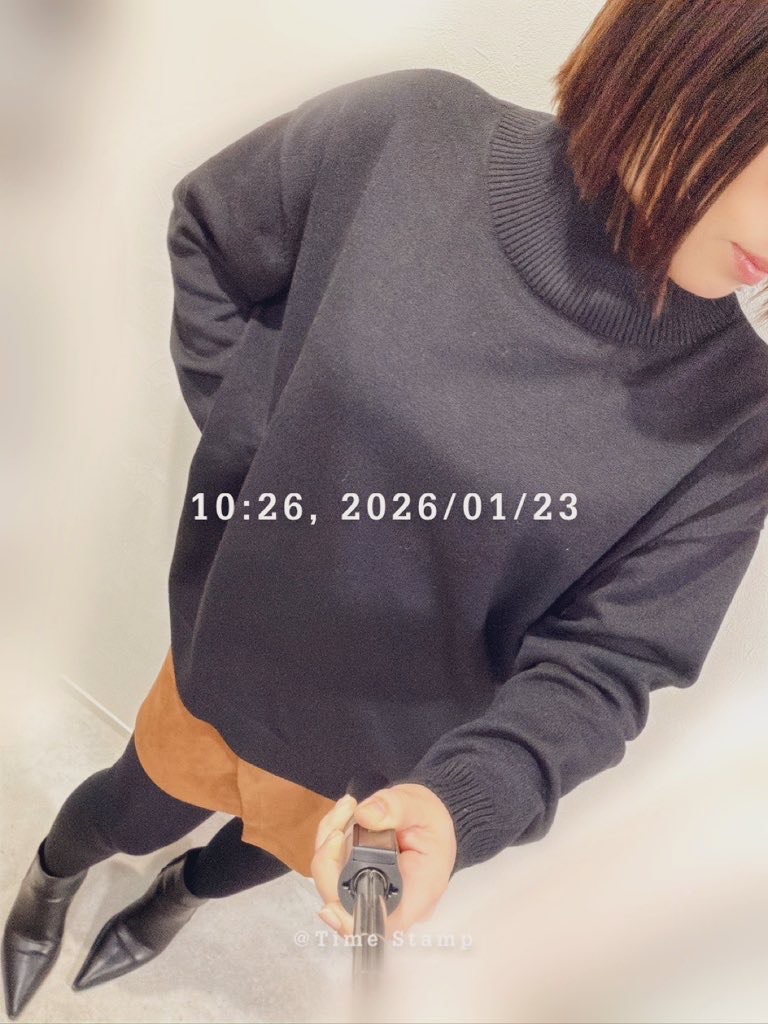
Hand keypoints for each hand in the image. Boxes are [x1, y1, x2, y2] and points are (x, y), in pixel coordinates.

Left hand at [311, 783, 456, 940]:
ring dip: (328, 843)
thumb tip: (365, 816)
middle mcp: (389, 902)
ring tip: (348, 809)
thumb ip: (397, 808)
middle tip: (340, 823)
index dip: (349, 923)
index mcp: (416, 894)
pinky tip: (344, 815)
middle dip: (330, 860)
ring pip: (331, 881)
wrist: (427, 820)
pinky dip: (329, 840)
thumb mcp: (422, 807)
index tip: (330, 907)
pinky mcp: (355, 880)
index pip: (379, 924)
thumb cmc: (431, 822)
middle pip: (344, 901)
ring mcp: (369, 892)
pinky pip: (331, 868)